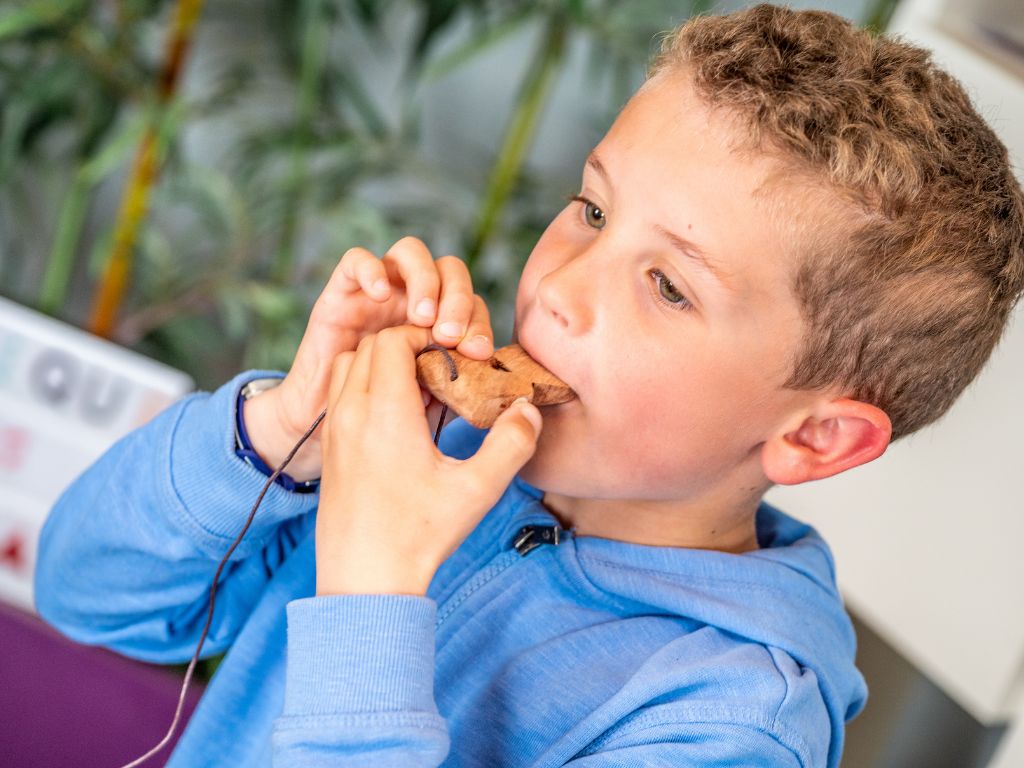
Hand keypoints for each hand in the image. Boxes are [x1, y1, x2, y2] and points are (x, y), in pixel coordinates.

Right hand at [244, 237, 494, 480]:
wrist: (322, 432)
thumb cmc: (379, 421)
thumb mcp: (429, 403)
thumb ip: (459, 385)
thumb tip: (502, 387)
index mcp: (439, 326)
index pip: (472, 305)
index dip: (480, 323)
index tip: (478, 353)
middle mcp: (412, 303)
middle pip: (449, 271)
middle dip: (457, 299)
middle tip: (451, 336)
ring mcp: (378, 294)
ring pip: (411, 253)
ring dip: (425, 281)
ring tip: (422, 318)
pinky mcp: (341, 294)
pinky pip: (356, 260)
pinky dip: (372, 270)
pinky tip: (383, 296)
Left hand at [315, 325, 541, 595]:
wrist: (364, 580)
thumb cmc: (419, 535)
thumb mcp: (477, 490)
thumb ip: (512, 443)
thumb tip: (528, 409)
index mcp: (384, 413)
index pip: (393, 340)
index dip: (424, 338)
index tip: (452, 359)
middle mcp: (351, 414)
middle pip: (370, 347)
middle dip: (406, 347)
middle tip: (440, 372)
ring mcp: (334, 431)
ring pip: (349, 368)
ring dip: (382, 366)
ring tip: (420, 396)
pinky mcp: (329, 450)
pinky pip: (342, 397)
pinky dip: (367, 390)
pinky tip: (400, 425)